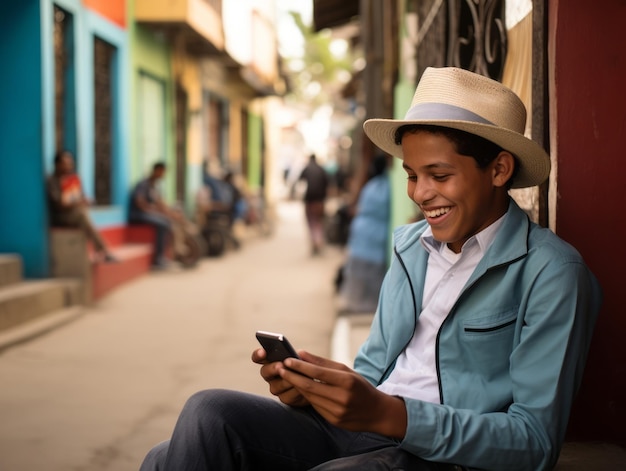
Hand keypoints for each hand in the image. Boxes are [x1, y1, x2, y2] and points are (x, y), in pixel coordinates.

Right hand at [251, 348, 308, 406]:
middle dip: (273, 368)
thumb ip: (298, 356)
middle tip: (280, 365)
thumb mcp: (303, 359)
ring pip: (277, 385)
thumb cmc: (306, 367)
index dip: (258, 355)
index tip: (263, 352)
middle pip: (265, 372)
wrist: (314, 384)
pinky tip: (302, 387)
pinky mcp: (284, 398)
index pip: (258, 357)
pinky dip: (295, 391)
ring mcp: (276, 387)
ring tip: (296, 376)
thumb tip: (298, 354)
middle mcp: (270, 374)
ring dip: (287, 381)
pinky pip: (287, 396)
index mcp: (271, 360)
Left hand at [278, 351, 407, 437]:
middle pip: (310, 386)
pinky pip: (315, 406)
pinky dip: (306, 396)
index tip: (287, 360)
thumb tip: (301, 353)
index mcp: (347, 381)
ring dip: (296, 386)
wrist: (377, 412)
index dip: (300, 366)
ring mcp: (337, 411)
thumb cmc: (360, 387)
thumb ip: (323, 363)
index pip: (318, 373)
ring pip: (310, 397)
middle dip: (292, 377)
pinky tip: (299, 388)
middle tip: (279, 368)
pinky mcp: (334, 421)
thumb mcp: (346, 371)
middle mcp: (342, 397)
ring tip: (286, 376)